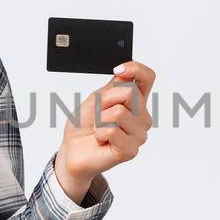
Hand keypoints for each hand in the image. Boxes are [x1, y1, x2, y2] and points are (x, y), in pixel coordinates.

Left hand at [53, 60, 155, 202]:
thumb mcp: (97, 97)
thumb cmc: (84, 124)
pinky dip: (99, 133)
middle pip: (130, 93)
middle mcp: (142, 117)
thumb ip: (115, 86)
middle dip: (105, 101)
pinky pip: (112, 130)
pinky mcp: (130, 150)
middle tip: (99, 115)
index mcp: (136, 101)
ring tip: (99, 129)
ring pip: (119, 112)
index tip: (117, 70)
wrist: (72, 148)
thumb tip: (126, 73)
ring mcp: (138, 135)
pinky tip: (101, 141)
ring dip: (100, 119)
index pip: (147, 77)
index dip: (135, 69)